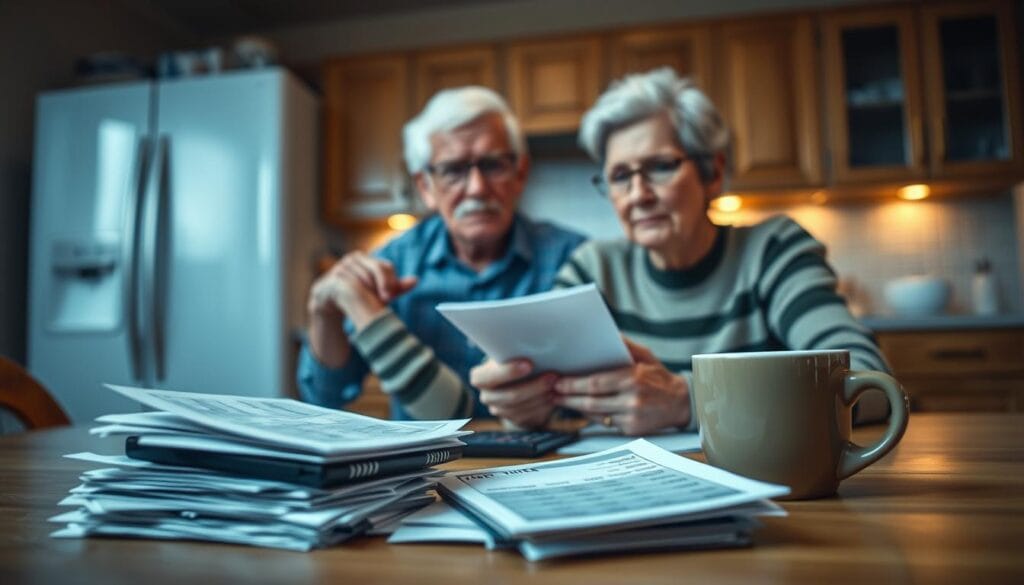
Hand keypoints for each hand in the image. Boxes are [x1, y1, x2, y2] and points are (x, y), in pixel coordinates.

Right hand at [307, 252, 416, 329]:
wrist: (329, 304)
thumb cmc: (358, 295)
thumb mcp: (379, 292)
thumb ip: (396, 287)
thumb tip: (416, 280)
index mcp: (364, 258)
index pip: (384, 267)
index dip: (390, 282)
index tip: (391, 297)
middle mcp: (351, 260)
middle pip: (373, 272)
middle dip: (380, 288)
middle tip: (384, 302)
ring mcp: (338, 269)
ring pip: (360, 281)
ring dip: (367, 295)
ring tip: (370, 305)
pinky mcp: (328, 282)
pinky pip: (345, 288)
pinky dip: (353, 298)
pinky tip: (357, 306)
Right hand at [470, 359, 557, 429]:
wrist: (521, 381)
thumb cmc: (517, 360)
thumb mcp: (513, 354)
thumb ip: (516, 352)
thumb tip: (537, 345)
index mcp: (480, 377)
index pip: (487, 377)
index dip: (508, 372)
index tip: (529, 364)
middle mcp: (487, 396)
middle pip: (509, 396)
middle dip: (533, 387)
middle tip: (552, 376)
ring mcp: (499, 410)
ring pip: (522, 408)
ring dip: (541, 397)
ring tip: (557, 386)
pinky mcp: (514, 420)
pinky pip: (530, 417)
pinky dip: (544, 406)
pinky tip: (553, 396)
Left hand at [552, 338, 689, 434]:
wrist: (682, 402)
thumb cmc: (659, 376)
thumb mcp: (645, 356)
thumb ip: (625, 345)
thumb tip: (606, 333)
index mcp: (632, 378)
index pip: (595, 383)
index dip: (573, 384)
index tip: (559, 382)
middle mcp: (631, 399)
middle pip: (591, 401)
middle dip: (568, 398)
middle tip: (553, 393)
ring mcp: (631, 417)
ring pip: (595, 415)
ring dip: (575, 408)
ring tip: (560, 400)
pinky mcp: (631, 430)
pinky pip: (605, 423)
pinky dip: (592, 416)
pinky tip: (581, 409)